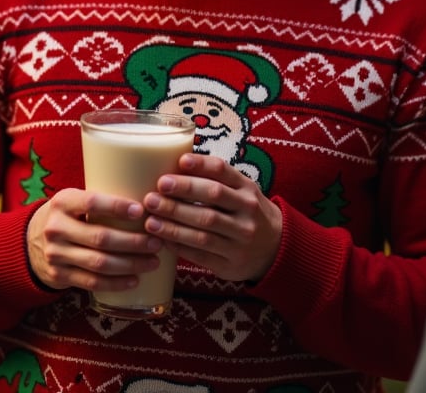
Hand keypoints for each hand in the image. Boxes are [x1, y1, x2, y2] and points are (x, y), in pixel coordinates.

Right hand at [27, 188, 163, 292]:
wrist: (30, 240)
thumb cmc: (66, 215)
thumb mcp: (73, 200)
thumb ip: (98, 201)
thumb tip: (145, 199)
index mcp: (62, 202)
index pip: (92, 202)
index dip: (117, 207)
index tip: (141, 211)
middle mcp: (56, 228)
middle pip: (101, 238)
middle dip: (134, 242)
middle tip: (156, 242)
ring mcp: (56, 254)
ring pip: (99, 263)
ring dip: (130, 264)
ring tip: (152, 262)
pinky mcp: (59, 275)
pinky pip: (92, 282)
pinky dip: (116, 283)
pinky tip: (134, 280)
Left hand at [142, 153, 281, 282]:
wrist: (275, 248)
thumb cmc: (245, 211)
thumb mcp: (241, 190)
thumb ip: (215, 178)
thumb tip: (173, 162)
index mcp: (247, 188)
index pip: (223, 171)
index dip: (201, 165)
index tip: (179, 161)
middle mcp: (247, 212)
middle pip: (212, 198)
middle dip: (181, 193)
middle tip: (155, 191)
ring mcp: (240, 240)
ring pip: (204, 230)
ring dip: (174, 225)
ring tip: (150, 220)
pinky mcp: (231, 264)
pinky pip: (201, 255)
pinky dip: (180, 246)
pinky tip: (162, 240)